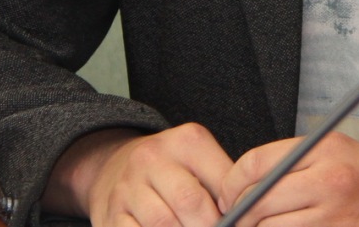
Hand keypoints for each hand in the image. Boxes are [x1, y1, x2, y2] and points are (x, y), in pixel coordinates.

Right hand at [43, 123, 233, 225]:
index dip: (236, 209)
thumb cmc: (172, 169)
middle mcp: (153, 157)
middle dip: (209, 226)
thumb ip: (224, 184)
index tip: (243, 221)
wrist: (115, 167)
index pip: (221, 179)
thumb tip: (247, 214)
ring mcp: (129, 186)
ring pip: (163, 223)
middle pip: (190, 202)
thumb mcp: (200, 161)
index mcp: (186, 140)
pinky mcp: (111, 213)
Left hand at [217, 131, 358, 226]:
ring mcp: (332, 217)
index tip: (227, 196)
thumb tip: (242, 184)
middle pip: (256, 203)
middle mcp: (328, 181)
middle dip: (239, 216)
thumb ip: (291, 161)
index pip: (255, 164)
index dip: (231, 184)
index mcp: (324, 150)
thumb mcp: (336, 151)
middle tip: (236, 219)